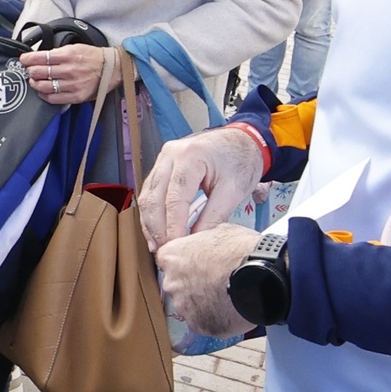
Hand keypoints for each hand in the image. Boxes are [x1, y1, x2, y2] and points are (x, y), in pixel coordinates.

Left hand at [22, 41, 105, 106]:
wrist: (111, 68)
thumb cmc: (93, 57)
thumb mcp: (75, 47)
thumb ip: (58, 52)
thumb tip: (41, 57)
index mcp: (68, 55)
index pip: (41, 57)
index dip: (28, 59)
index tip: (23, 59)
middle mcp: (69, 70)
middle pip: (39, 72)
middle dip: (30, 71)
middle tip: (29, 70)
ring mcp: (72, 84)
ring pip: (44, 86)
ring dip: (35, 83)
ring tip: (34, 81)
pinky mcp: (76, 96)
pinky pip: (53, 99)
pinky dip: (44, 95)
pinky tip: (42, 92)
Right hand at [142, 125, 267, 250]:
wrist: (243, 141)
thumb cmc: (240, 159)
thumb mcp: (233, 190)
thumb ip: (213, 217)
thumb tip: (196, 242)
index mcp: (190, 156)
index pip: (175, 199)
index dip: (173, 227)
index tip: (177, 246)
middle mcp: (171, 154)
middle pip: (154, 198)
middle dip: (157, 228)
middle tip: (165, 250)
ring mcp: (163, 158)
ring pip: (147, 196)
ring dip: (150, 223)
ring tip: (157, 245)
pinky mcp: (162, 165)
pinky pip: (150, 191)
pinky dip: (152, 213)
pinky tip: (155, 230)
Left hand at [156, 226, 264, 335]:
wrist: (258, 277)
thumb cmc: (240, 251)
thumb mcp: (221, 231)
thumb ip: (205, 240)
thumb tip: (209, 243)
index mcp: (172, 256)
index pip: (169, 261)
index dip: (186, 262)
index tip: (199, 264)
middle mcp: (172, 283)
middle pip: (178, 285)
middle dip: (194, 284)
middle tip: (216, 281)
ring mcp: (184, 307)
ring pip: (190, 306)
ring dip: (205, 302)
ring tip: (227, 295)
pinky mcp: (198, 325)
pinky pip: (204, 322)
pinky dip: (216, 318)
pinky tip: (231, 309)